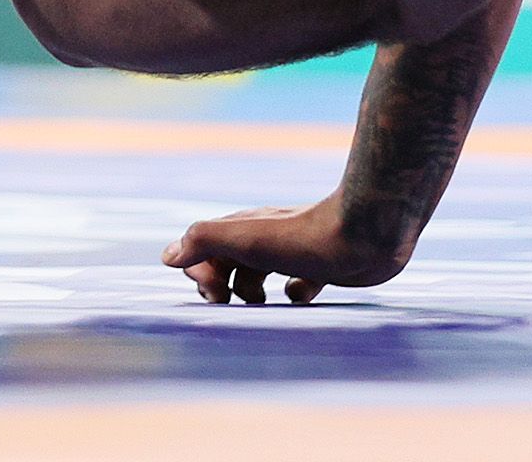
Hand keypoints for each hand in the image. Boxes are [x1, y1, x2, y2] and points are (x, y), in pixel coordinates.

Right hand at [164, 196, 407, 304]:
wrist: (364, 236)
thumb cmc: (301, 238)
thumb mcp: (244, 238)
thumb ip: (203, 241)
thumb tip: (167, 257)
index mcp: (240, 228)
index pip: (201, 249)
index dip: (199, 274)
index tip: (217, 294)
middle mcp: (262, 237)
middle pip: (225, 262)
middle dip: (220, 285)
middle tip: (231, 302)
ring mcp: (291, 252)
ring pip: (257, 273)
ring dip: (250, 291)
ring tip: (262, 303)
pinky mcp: (320, 266)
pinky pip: (298, 283)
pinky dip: (294, 294)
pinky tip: (301, 295)